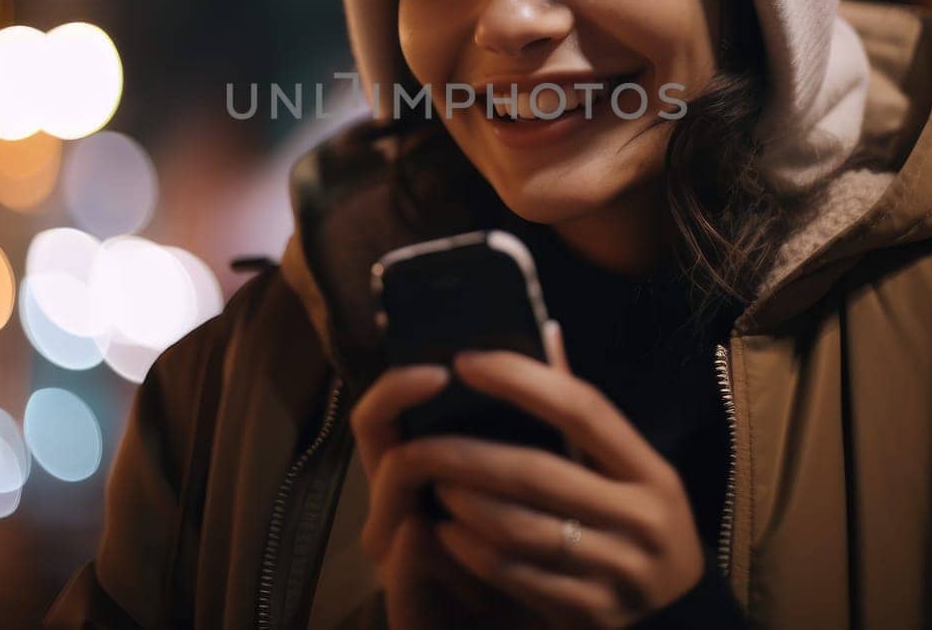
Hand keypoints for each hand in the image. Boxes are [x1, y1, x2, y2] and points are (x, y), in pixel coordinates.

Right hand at [351, 363, 537, 628]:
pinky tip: (433, 532)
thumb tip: (550, 331)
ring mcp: (396, 556)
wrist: (515, 626)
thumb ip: (537, 410)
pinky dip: (418, 551)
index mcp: (424, 470)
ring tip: (462, 457)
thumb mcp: (534, 475)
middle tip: (440, 380)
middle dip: (406, 410)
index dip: (400, 382)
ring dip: (430, 476)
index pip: (386, 414)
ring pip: (390, 503)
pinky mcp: (406, 603)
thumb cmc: (524, 548)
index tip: (443, 361)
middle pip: (380, 446)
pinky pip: (402, 571)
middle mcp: (397, 507)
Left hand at [412, 326, 705, 627]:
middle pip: (539, 472)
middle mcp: (641, 518)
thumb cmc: (641, 525)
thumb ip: (585, 413)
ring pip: (521, 528)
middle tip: (423, 441)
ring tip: (433, 484)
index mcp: (650, 471)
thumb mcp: (632, 470)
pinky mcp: (590, 611)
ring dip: (466, 504)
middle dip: (470, 454)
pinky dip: (474, 553)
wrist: (680, 617)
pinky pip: (518, 575)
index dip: (522, 380)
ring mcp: (617, 568)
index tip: (467, 361)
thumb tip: (547, 331)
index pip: (583, 409)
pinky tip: (446, 534)